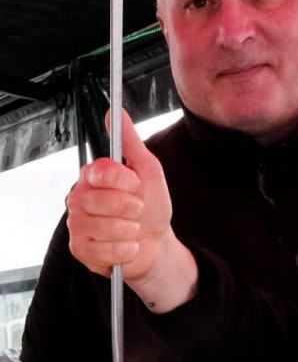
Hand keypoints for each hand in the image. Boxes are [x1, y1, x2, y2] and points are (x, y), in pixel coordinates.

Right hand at [67, 109, 172, 284]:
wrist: (156, 244)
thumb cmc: (151, 207)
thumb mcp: (147, 171)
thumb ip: (131, 142)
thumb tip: (116, 112)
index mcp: (93, 177)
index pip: (102, 171)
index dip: (126, 182)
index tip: (136, 186)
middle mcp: (79, 198)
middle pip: (104, 201)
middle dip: (132, 209)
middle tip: (137, 211)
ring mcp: (77, 224)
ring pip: (107, 227)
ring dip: (131, 231)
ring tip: (132, 229)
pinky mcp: (81, 248)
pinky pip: (104, 250)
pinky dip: (125, 250)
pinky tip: (127, 246)